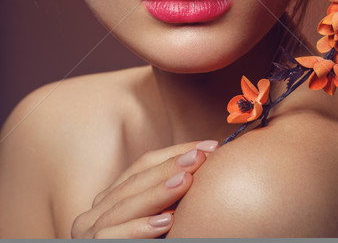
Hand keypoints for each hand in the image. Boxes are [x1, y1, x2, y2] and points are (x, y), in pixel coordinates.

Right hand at [71, 139, 217, 238]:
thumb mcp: (156, 219)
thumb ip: (169, 198)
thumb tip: (208, 160)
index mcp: (112, 198)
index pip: (143, 165)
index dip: (175, 152)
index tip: (208, 146)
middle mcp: (96, 210)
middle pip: (135, 180)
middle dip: (170, 166)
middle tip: (201, 156)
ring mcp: (88, 232)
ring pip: (124, 205)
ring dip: (158, 192)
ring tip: (187, 181)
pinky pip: (112, 237)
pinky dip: (139, 229)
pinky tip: (165, 222)